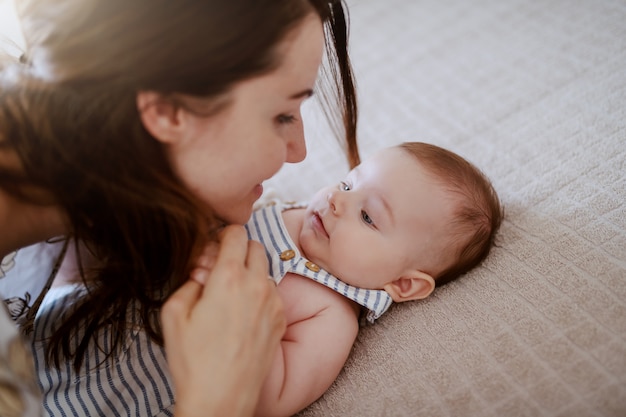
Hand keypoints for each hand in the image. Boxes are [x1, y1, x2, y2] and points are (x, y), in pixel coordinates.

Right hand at [161, 225, 285, 416]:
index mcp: (229, 278)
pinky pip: (272, 293)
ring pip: (265, 270)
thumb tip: (202, 271)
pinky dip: (259, 294)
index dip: (222, 235)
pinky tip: (242, 315)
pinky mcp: (281, 320)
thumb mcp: (174, 314)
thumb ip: (189, 280)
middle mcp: (257, 285)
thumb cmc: (193, 360)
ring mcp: (273, 303)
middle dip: (238, 250)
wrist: (222, 398)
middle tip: (220, 269)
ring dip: (250, 273)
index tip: (213, 248)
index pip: (236, 233)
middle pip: (256, 246)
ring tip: (229, 296)